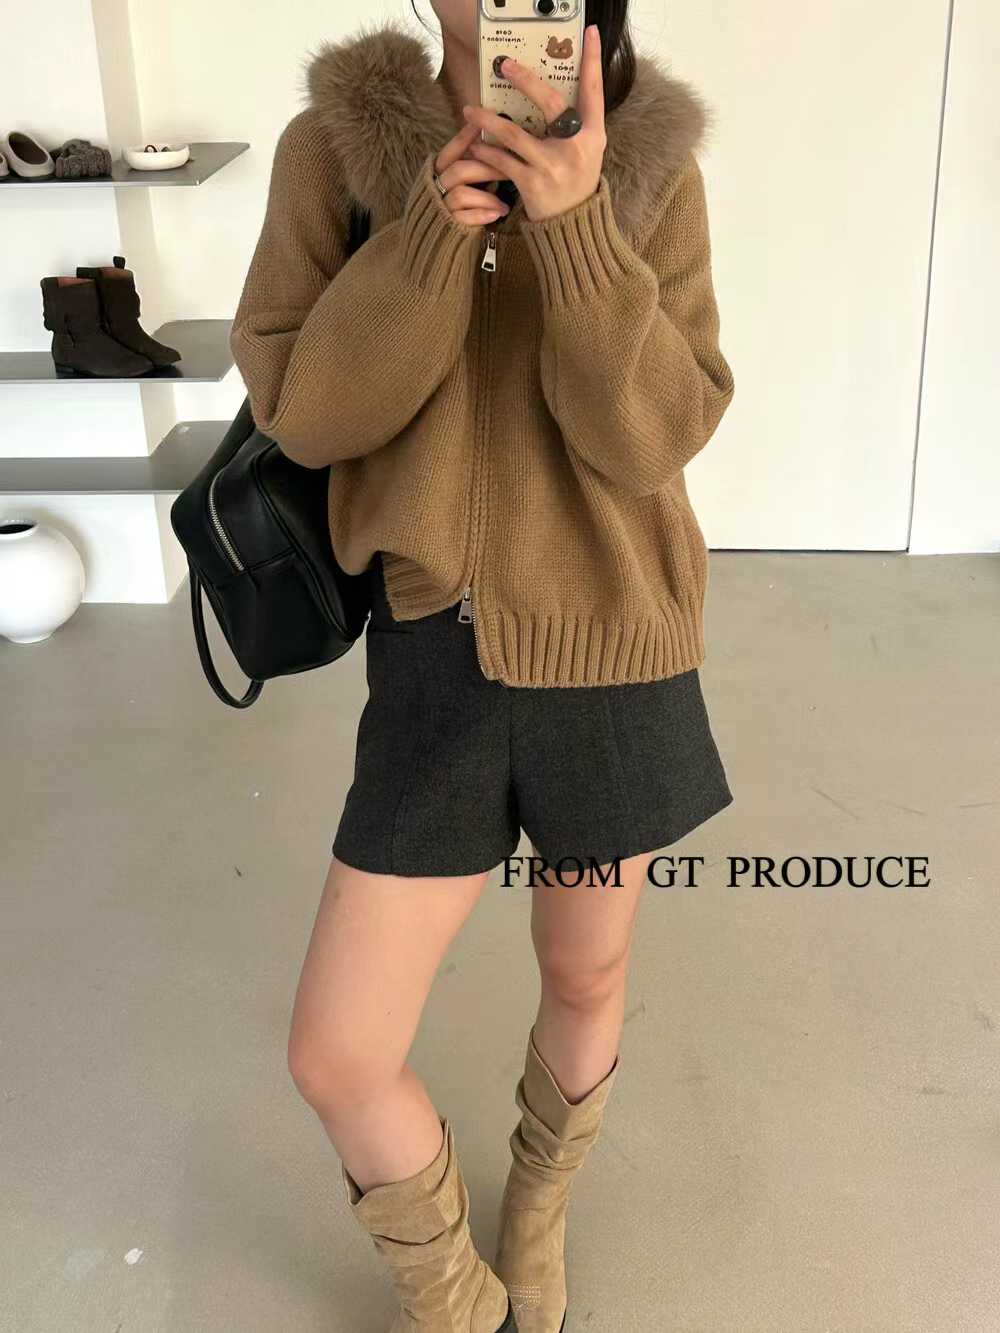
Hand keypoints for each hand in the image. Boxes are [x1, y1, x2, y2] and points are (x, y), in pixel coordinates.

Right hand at [433, 121, 512, 226]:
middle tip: (511, 168)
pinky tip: (498, 214)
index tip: (482, 126)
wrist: (446, 240)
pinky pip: (464, 217)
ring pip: (461, 193)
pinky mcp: (448, 225)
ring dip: (487, 196)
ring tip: (505, 203)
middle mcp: (438, 186)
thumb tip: (499, 143)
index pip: (452, 150)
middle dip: (487, 168)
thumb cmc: (464, 207)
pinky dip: (483, 214)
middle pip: (460, 169)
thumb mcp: (468, 182)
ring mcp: (442, 206)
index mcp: (441, 171)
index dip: (465, 137)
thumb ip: (476, 165)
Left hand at [459, 24, 606, 223]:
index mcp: (594, 135)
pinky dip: (486, 153)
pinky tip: (474, 146)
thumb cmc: (576, 182)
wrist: (572, 226)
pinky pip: (502, 162)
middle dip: (525, 79)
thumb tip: (552, 89)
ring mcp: (553, 167)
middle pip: (551, 102)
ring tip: (469, 111)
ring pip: (515, 133)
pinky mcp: (532, 184)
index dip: (592, 60)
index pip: (595, 90)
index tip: (588, 32)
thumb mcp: (586, 152)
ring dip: (488, 120)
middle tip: (504, 65)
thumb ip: (576, 124)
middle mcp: (577, 148)